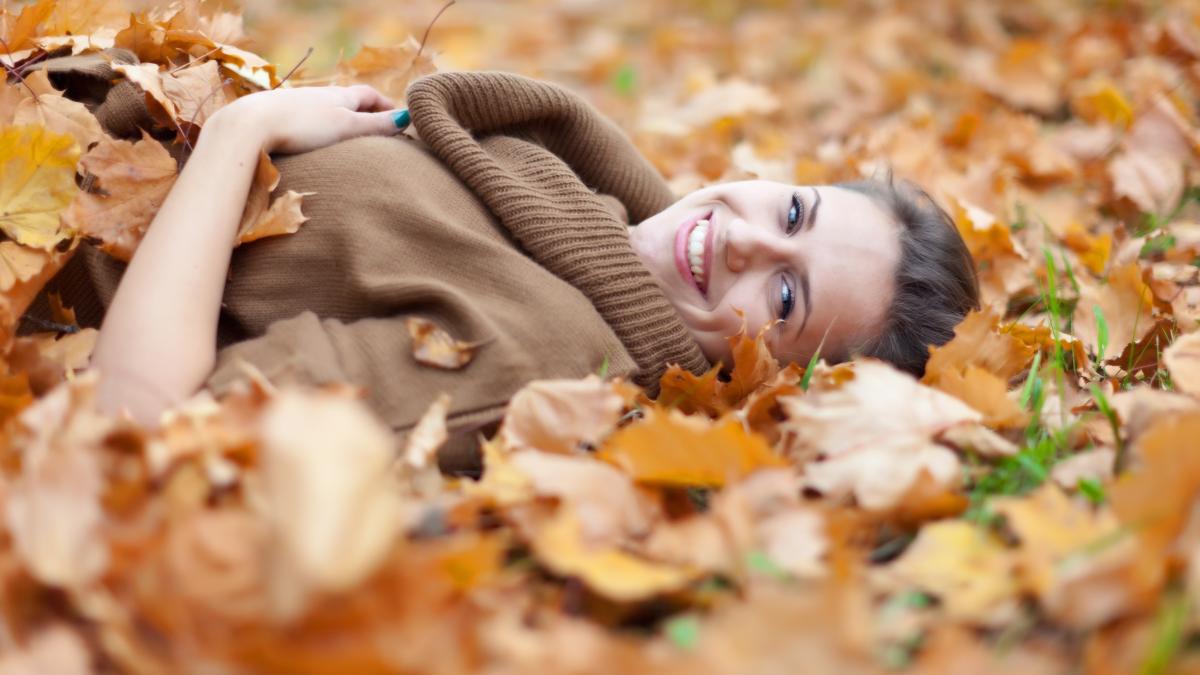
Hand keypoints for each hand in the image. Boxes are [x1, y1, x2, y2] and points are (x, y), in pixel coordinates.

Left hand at [208, 84, 404, 154]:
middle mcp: (319, 96)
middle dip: (365, 113)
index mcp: (339, 95)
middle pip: (348, 101)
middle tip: (378, 128)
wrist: (251, 124)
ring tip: (349, 140)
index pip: (368, 95)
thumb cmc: (303, 124)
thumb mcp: (346, 125)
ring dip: (340, 122)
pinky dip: (319, 131)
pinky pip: (307, 123)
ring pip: (326, 112)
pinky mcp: (280, 120)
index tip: (399, 118)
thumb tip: (405, 119)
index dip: (385, 105)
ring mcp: (298, 107)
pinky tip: (314, 144)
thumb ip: (375, 125)